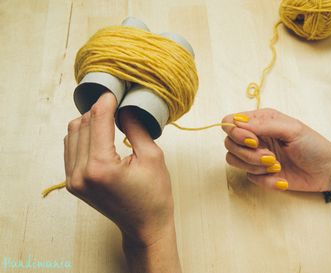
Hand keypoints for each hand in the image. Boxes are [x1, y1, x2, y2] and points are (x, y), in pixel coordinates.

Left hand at [64, 92, 173, 246]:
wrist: (145, 226)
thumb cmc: (154, 195)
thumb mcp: (153, 157)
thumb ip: (135, 127)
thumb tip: (124, 107)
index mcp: (101, 167)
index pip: (98, 120)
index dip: (106, 101)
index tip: (114, 91)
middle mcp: (81, 173)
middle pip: (81, 124)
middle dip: (98, 110)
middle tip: (115, 104)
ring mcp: (73, 180)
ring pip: (72, 133)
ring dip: (89, 122)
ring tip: (109, 120)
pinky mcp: (73, 183)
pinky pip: (70, 148)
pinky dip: (83, 136)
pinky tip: (99, 135)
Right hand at [222, 108, 330, 191]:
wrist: (327, 171)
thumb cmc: (313, 145)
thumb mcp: (292, 129)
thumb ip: (264, 125)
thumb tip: (237, 122)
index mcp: (260, 121)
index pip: (230, 122)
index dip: (236, 133)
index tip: (254, 141)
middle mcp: (254, 137)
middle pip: (229, 143)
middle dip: (247, 153)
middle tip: (271, 157)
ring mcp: (255, 156)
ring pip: (233, 160)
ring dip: (254, 166)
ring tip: (276, 166)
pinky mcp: (259, 173)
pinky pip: (249, 177)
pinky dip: (265, 179)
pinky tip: (282, 178)